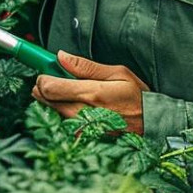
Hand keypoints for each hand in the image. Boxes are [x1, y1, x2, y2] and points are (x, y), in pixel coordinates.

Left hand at [32, 50, 149, 134]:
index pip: (50, 88)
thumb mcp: (117, 73)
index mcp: (92, 94)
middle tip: (56, 78)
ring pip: (51, 110)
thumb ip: (85, 66)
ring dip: (52, 99)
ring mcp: (81, 128)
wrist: (149, 124)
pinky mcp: (82, 136)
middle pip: (45, 100)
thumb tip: (61, 57)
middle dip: (44, 87)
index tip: (47, 70)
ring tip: (68, 90)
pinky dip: (61, 110)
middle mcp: (83, 114)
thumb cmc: (136, 96)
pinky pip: (61, 121)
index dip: (43, 77)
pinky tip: (75, 105)